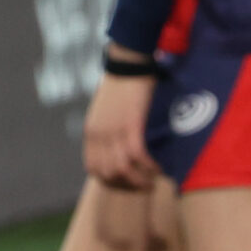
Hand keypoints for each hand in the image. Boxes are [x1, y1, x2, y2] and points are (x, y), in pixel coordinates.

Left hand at [83, 69, 157, 190]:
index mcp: (91, 133)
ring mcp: (113, 131)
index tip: (128, 184)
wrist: (128, 63)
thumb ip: (108, 131)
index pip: (94, 170)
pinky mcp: (130, 124)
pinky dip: (149, 166)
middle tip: (145, 186)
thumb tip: (119, 149)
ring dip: (140, 181)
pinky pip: (137, 156)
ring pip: (122, 170)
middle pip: (108, 175)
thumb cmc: (122, 86)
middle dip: (128, 187)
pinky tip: (159, 167)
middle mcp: (99, 135)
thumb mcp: (106, 112)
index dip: (111, 183)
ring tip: (154, 181)